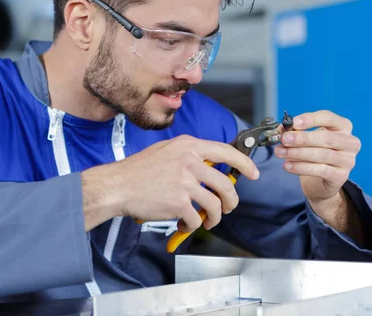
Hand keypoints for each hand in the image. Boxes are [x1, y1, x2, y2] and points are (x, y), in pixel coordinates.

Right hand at [81, 135, 258, 232]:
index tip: (253, 173)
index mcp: (188, 146)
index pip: (226, 151)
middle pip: (225, 184)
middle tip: (227, 207)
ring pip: (215, 205)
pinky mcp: (179, 202)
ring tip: (206, 221)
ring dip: (214, 218)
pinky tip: (182, 225)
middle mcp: (189, 161)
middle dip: (231, 200)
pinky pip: (196, 220)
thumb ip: (188, 156)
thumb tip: (210, 168)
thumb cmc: (138, 171)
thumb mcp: (165, 151)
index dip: (244, 163)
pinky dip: (191, 226)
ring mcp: (185, 182)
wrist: (118, 185)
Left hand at [274, 110, 360, 210]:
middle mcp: (349, 142)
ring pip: (321, 155)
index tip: (293, 123)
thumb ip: (294, 131)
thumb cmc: (314, 152)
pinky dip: (301, 167)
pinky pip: (320, 170)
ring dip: (298, 153)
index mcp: (343, 126)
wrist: (321, 180)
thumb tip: (280, 129)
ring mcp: (347, 160)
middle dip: (302, 138)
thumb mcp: (306, 139)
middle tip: (284, 139)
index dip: (310, 119)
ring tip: (280, 152)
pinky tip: (287, 166)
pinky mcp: (341, 176)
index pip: (328, 117)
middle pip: (326, 138)